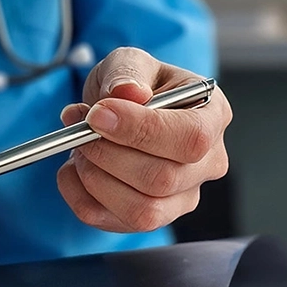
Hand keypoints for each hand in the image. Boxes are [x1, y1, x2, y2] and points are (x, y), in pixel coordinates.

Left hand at [58, 47, 231, 232]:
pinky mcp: (153, 219)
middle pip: (163, 179)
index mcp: (212, 116)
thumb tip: (128, 93)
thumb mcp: (128, 62)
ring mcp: (183, 198)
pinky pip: (114, 224)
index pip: (190, 137)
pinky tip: (74, 168)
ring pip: (142, 211)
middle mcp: (207, 163)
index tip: (97, 115)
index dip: (140, 130)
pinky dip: (80, 197)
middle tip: (80, 130)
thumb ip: (127, 72)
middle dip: (108, 154)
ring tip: (79, 148)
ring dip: (95, 179)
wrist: (117, 111)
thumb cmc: (134, 86)